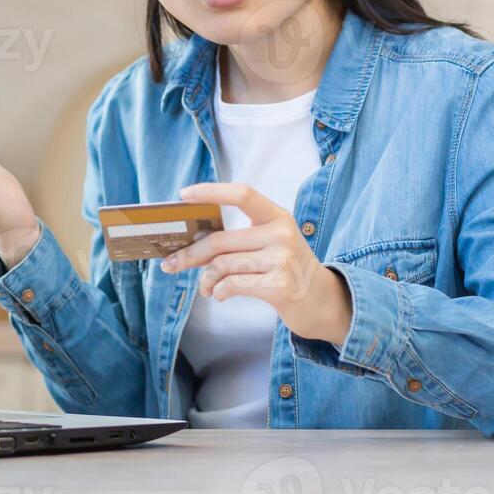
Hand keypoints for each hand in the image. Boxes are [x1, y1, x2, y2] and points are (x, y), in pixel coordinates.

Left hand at [160, 182, 351, 344]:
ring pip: (222, 265)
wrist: (323, 302)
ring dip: (206, 280)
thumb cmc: (287, 270)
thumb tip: (191, 243)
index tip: (183, 195)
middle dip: (189, 254)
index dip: (211, 192)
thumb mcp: (271, 244)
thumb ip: (239, 240)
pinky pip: (232, 285)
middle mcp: (281, 234)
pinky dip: (219, 292)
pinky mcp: (279, 286)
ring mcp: (282, 260)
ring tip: (206, 288)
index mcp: (277, 216)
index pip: (242, 194)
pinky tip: (220, 294)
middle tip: (170, 264)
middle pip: (220, 240)